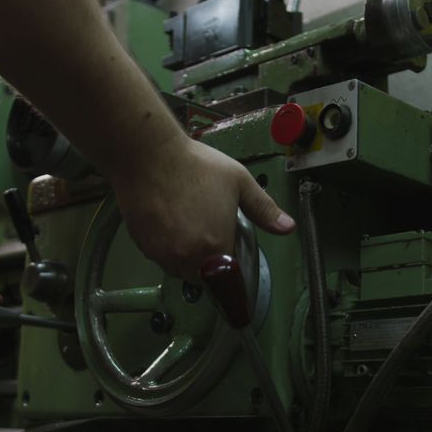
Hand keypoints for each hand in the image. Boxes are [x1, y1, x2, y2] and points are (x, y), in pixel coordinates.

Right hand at [111, 137, 295, 280]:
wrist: (149, 155)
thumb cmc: (194, 166)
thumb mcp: (239, 182)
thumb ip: (264, 209)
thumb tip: (287, 227)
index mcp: (216, 246)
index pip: (230, 274)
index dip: (233, 262)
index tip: (231, 250)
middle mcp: (188, 257)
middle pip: (205, 277)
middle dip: (212, 263)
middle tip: (211, 233)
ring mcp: (164, 254)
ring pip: (182, 270)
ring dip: (190, 258)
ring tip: (191, 227)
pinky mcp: (144, 248)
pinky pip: (162, 259)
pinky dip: (169, 249)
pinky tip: (171, 225)